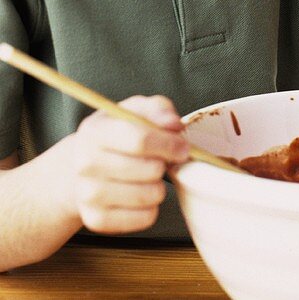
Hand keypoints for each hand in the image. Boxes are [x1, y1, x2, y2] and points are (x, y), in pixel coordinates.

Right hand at [66, 95, 187, 235]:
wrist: (82, 166)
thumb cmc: (117, 133)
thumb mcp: (135, 110)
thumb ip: (158, 110)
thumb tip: (174, 125)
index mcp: (95, 131)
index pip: (140, 140)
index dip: (168, 144)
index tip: (183, 148)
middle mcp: (85, 164)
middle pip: (147, 170)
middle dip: (164, 165)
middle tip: (164, 162)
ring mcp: (87, 195)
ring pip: (146, 196)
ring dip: (159, 187)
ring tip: (152, 178)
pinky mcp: (95, 220)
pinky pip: (141, 219)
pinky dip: (152, 209)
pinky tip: (145, 195)